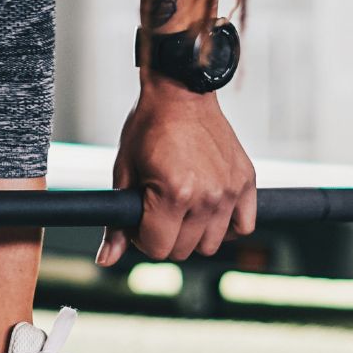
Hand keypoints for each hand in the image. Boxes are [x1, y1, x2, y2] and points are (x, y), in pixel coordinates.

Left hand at [97, 79, 256, 266]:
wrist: (181, 93)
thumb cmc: (149, 127)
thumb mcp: (124, 172)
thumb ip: (118, 222)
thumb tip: (106, 259)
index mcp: (174, 194)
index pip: (158, 249)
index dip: (142, 238)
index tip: (140, 218)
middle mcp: (206, 197)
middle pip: (184, 250)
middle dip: (166, 236)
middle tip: (159, 209)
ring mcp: (229, 191)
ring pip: (212, 244)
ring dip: (194, 233)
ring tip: (182, 207)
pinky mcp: (246, 182)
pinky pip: (244, 226)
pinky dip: (227, 226)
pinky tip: (209, 210)